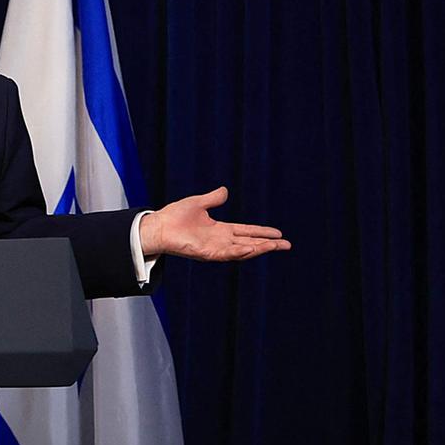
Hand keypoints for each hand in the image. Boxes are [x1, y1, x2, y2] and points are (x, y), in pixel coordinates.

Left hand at [139, 186, 289, 261]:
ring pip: (242, 250)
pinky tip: (251, 249)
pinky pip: (226, 254)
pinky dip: (238, 252)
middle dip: (268, 244)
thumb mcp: (198, 203)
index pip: (246, 231)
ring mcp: (214, 248)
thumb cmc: (174, 216)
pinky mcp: (206, 253)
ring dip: (258, 249)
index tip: (278, 233)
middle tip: (286, 245)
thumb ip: (213, 199)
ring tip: (275, 247)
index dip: (262, 232)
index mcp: (220, 230)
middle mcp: (220, 240)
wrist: (157, 226)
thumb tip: (225, 190)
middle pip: (250, 243)